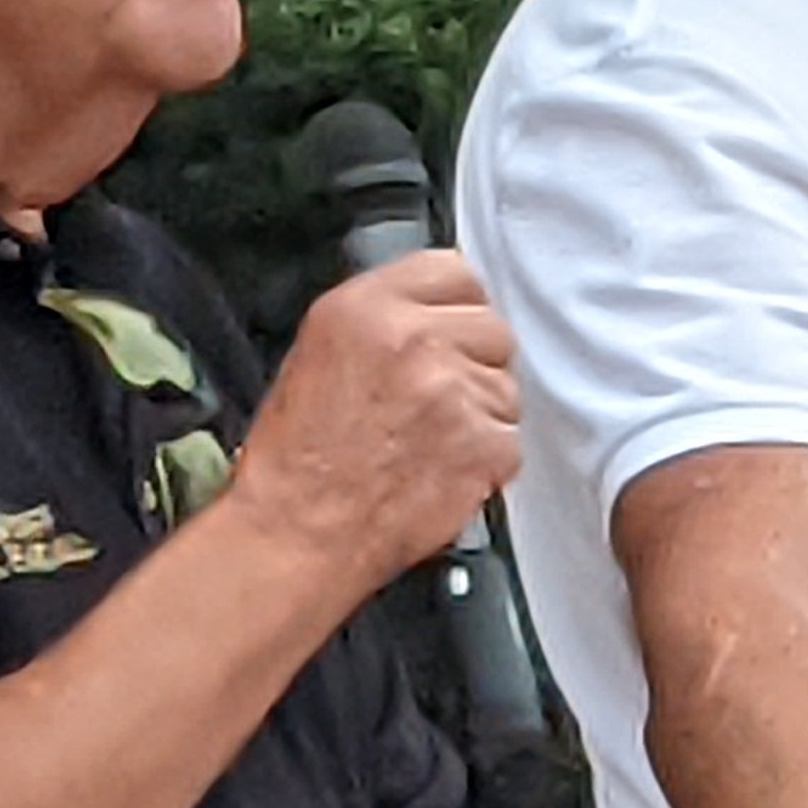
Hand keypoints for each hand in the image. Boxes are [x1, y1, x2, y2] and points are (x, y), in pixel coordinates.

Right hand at [224, 256, 520, 591]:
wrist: (298, 533)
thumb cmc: (297, 460)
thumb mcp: (318, 355)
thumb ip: (383, 323)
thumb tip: (436, 315)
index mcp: (365, 308)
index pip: (454, 273)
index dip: (457, 310)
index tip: (451, 334)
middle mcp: (414, 340)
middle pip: (493, 329)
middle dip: (475, 364)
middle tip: (437, 402)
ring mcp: (454, 392)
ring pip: (507, 389)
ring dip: (483, 416)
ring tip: (430, 445)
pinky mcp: (484, 445)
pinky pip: (511, 442)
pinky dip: (488, 463)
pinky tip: (443, 473)